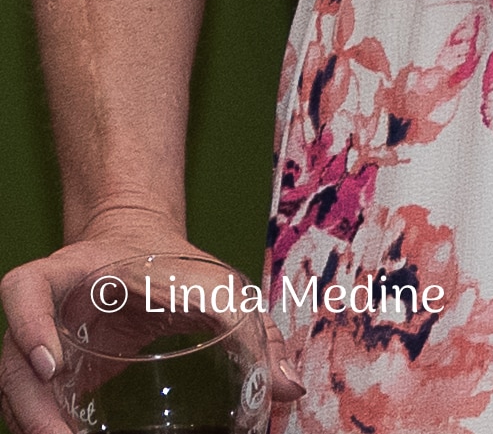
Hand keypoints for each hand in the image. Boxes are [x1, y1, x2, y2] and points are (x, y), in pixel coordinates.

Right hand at [0, 214, 253, 433]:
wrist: (140, 250)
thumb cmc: (178, 268)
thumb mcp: (218, 287)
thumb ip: (254, 330)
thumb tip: (291, 388)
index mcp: (71, 272)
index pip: (26, 288)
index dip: (29, 323)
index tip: (50, 363)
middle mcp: (44, 308)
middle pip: (10, 358)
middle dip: (27, 403)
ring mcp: (39, 342)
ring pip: (14, 389)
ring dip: (32, 423)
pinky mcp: (49, 372)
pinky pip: (32, 402)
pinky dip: (44, 426)